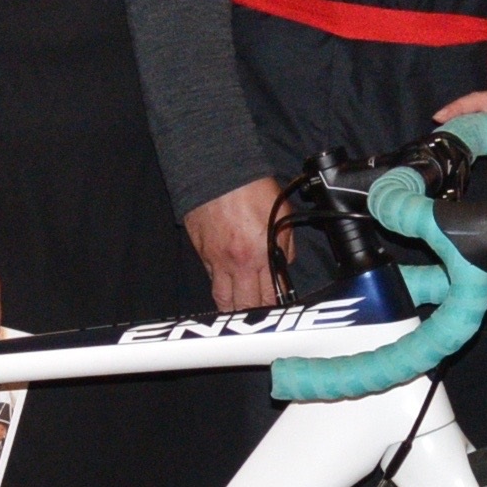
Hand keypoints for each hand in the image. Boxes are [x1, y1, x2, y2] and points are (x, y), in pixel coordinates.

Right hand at [185, 180, 283, 311]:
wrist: (219, 171)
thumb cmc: (252, 188)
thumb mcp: (283, 215)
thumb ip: (285, 245)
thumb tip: (282, 265)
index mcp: (261, 254)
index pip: (269, 295)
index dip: (274, 306)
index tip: (276, 310)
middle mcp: (237, 263)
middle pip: (244, 304)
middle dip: (253, 313)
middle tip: (258, 315)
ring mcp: (215, 260)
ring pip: (222, 299)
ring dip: (232, 307)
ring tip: (239, 309)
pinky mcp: (200, 252)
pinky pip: (210, 278)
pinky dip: (218, 285)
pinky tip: (226, 285)